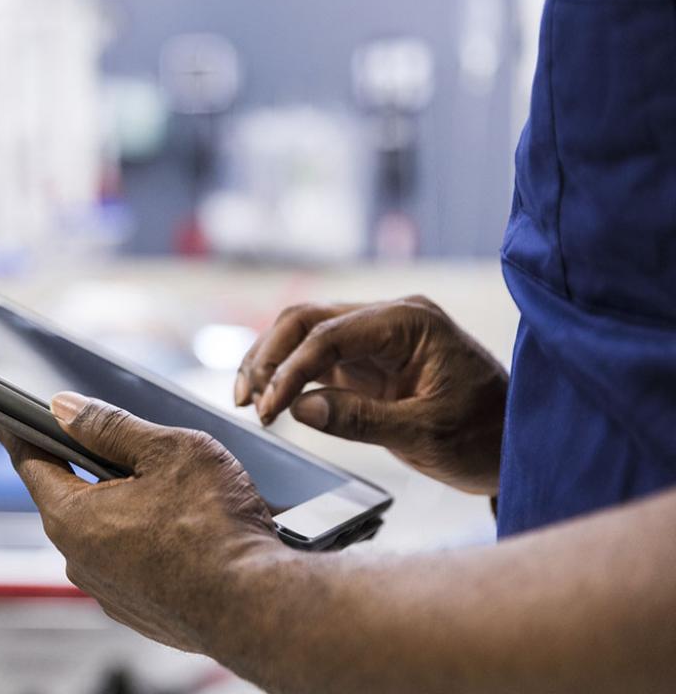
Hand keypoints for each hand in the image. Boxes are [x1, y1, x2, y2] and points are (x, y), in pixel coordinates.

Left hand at [0, 392, 282, 654]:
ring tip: (173, 489)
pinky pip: (129, 561)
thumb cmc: (216, 526)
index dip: (21, 432)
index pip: (30, 463)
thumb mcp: (165, 450)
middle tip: (123, 443)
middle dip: (90, 466)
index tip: (7, 417)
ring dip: (125, 505)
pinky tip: (184, 528)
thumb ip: (109, 426)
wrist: (257, 605)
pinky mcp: (140, 611)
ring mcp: (109, 591)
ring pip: (104, 531)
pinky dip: (147, 539)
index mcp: (73, 517)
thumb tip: (65, 408)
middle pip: (70, 496)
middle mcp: (80, 560)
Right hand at [235, 296, 506, 494]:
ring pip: (303, 335)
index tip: (267, 410)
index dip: (290, 370)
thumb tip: (299, 408)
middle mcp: (389, 319)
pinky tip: (269, 401)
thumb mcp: (426, 434)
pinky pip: (316, 358)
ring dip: (271, 363)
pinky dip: (288, 377)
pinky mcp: (368, 361)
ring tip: (247, 402)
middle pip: (307, 320)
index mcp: (410, 322)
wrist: (518, 445)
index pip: (330, 334)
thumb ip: (361, 419)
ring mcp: (376, 338)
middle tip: (246, 401)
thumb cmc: (486, 435)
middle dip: (269, 357)